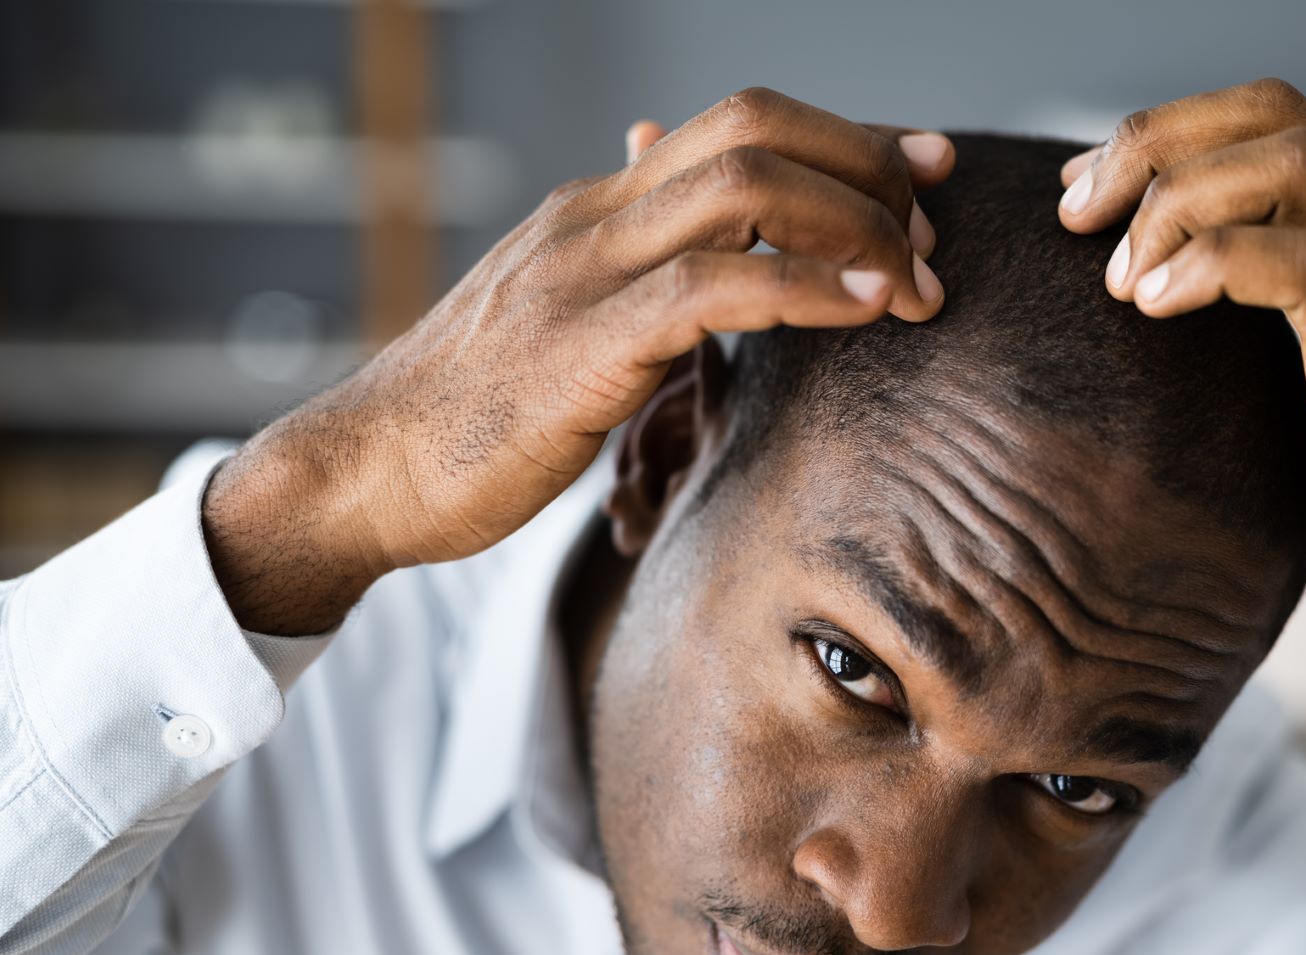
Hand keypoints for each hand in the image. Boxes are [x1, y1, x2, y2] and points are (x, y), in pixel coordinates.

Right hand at [204, 88, 954, 635]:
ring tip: (915, 282)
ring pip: (744, 188)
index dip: (849, 139)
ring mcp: (582, 272)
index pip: (743, 126)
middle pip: (756, 128)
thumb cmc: (478, 412)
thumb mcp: (566, 321)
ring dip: (854, 225)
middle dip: (866, 168)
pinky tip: (864, 309)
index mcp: (598, 208)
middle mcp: (594, 216)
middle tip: (932, 236)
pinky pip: (713, 289)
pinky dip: (805, 288)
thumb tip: (698, 238)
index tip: (927, 172)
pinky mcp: (581, 346)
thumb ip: (637, 273)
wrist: (365, 471)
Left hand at [1058, 79, 1305, 822]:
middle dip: (1154, 149)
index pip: (1273, 116)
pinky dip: (1216, 266)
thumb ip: (1267, 303)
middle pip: (1276, 120)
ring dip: (1178, 207)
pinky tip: (1156, 307)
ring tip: (1120, 280)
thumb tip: (1149, 273)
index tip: (1082, 191)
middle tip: (1075, 219)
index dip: (1167, 132)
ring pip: (1294, 171)